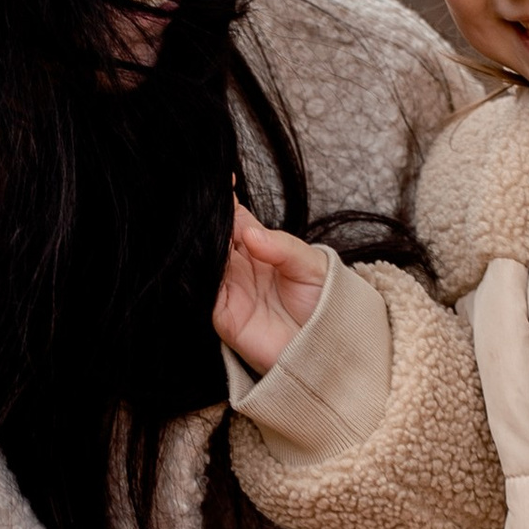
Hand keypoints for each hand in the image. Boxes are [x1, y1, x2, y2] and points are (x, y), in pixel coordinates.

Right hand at [214, 205, 331, 376]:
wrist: (332, 347)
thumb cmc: (326, 303)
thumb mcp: (311, 264)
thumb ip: (282, 247)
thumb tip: (251, 234)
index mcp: (258, 244)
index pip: (232, 215)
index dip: (221, 199)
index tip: (216, 181)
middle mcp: (238, 264)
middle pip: (211, 236)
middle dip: (203, 221)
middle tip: (201, 207)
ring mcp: (227, 288)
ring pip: (201, 262)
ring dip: (197, 248)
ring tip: (199, 232)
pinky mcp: (223, 316)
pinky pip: (201, 294)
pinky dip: (197, 279)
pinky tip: (201, 264)